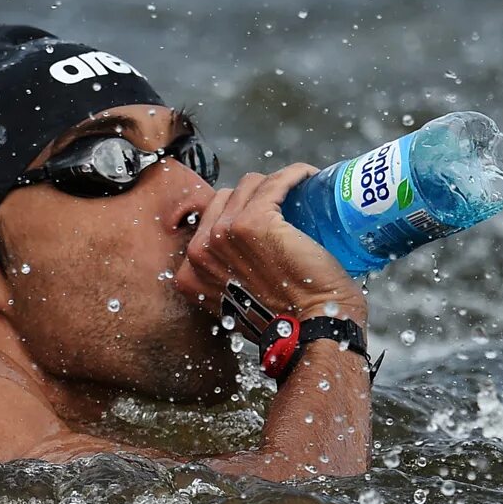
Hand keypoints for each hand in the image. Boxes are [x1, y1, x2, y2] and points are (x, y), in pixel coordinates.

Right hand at [174, 163, 367, 329]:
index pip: (209, 220)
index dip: (238, 213)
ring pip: (249, 185)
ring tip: (300, 191)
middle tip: (287, 205)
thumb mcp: (237, 306)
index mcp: (189, 274)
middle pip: (226, 197)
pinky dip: (294, 175)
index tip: (265, 213)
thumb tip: (240, 261)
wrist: (313, 328)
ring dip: (275, 183)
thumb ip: (226, 284)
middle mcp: (199, 252)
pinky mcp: (253, 222)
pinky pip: (274, 182)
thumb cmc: (286, 321)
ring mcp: (223, 234)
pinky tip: (307, 178)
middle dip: (256, 196)